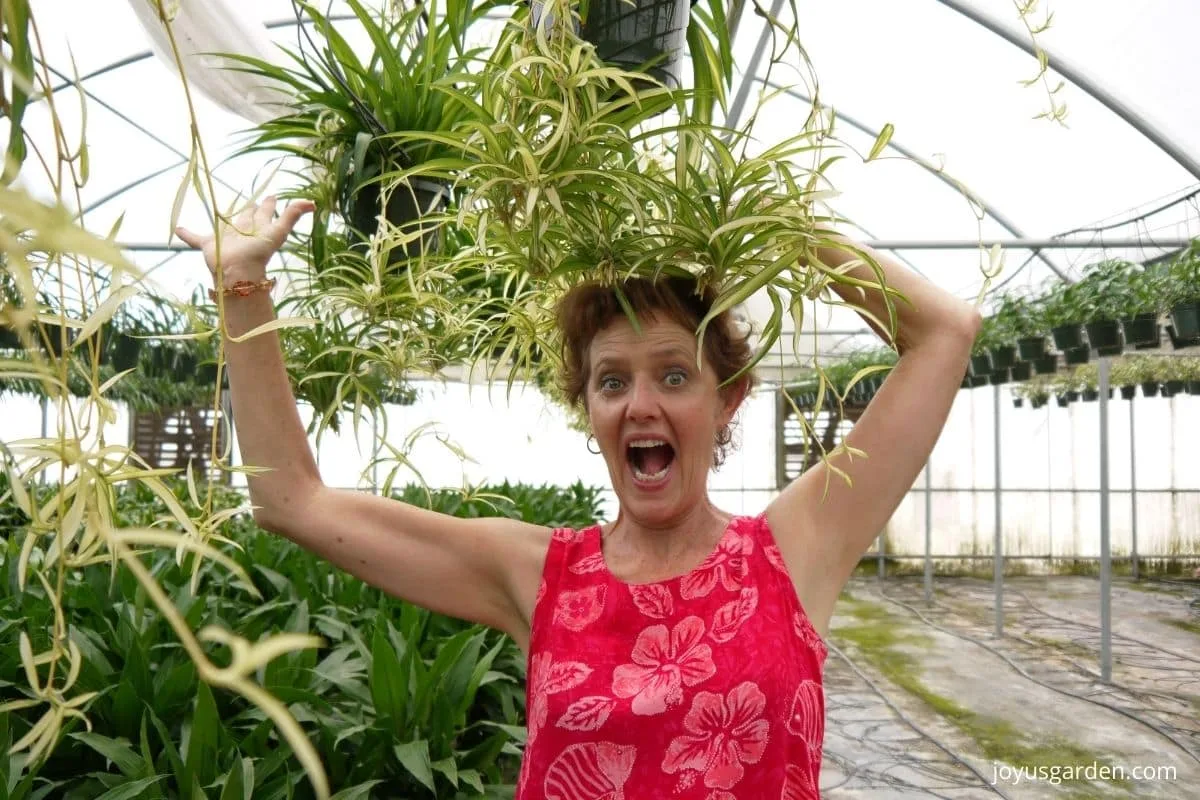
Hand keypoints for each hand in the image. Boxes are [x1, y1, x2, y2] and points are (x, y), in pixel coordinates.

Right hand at [175, 196, 314, 282]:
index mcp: (258, 226)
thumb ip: (292, 215)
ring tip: (220, 209)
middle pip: (247, 215)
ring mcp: (225, 238)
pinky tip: (177, 229)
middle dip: (251, 208)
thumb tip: (313, 203)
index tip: (272, 196)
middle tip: (254, 199)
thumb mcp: (278, 231)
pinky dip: (185, 233)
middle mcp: (243, 230)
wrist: (238, 272)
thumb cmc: (259, 253)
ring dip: (222, 218)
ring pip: (223, 224)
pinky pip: (194, 238)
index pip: (265, 211)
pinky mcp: (208, 244)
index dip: (269, 203)